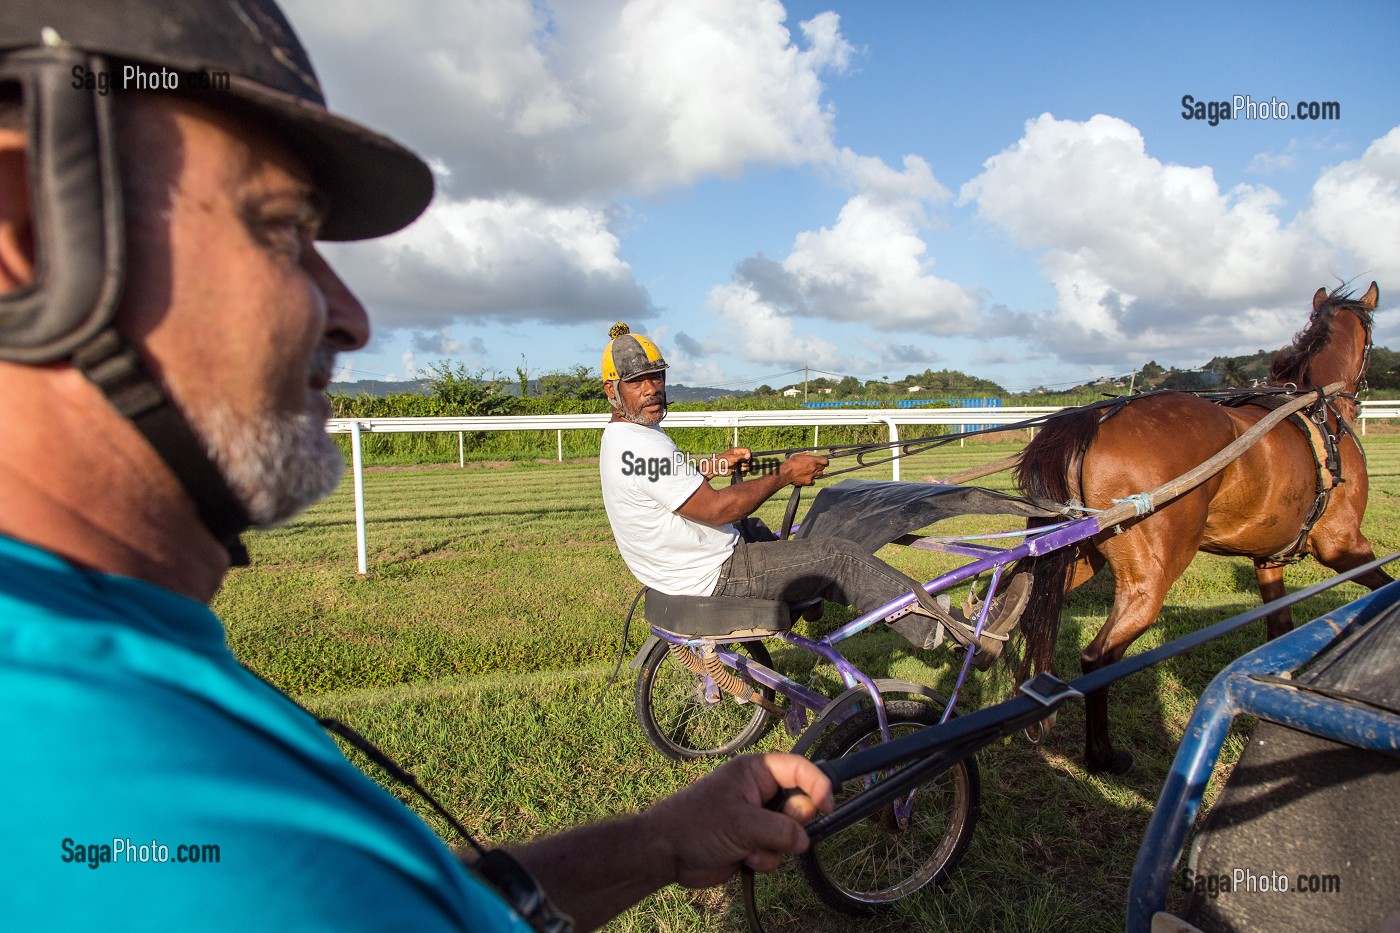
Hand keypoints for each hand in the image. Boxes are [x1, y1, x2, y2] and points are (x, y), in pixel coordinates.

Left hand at [642, 753, 833, 888]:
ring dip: (775, 847)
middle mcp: (760, 792)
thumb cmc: (697, 824)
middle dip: (792, 823)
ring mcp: (758, 819)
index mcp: (757, 772)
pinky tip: (744, 859)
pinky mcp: (754, 843)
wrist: (667, 853)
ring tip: (750, 849)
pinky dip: (765, 859)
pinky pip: (777, 852)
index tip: (827, 806)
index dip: (818, 784)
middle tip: (776, 830)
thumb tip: (804, 840)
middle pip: (800, 804)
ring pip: (790, 834)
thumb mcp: (741, 822)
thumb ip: (779, 830)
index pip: (799, 769)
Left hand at [717, 446, 751, 473]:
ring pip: (748, 465)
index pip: (747, 451)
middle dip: (747, 462)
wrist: (716, 468)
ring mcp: (739, 463)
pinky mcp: (738, 469)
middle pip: (749, 459)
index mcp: (737, 451)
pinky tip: (739, 472)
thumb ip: (740, 457)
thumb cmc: (722, 460)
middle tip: (742, 464)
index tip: (747, 459)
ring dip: (745, 467)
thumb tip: (749, 455)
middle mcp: (739, 457)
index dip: (749, 455)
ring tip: (740, 468)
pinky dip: (743, 472)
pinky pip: (744, 471)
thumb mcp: (731, 457)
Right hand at [782, 453, 828, 486]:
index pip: (825, 461)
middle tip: (814, 467)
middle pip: (822, 468)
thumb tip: (808, 454)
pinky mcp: (809, 482)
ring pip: (820, 475)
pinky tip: (807, 478)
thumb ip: (805, 455)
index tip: (823, 462)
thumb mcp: (798, 455)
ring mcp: (812, 475)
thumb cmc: (791, 463)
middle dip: (819, 467)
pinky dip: (811, 480)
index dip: (825, 462)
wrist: (786, 473)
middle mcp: (814, 468)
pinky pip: (814, 482)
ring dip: (817, 473)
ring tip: (811, 472)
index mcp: (813, 460)